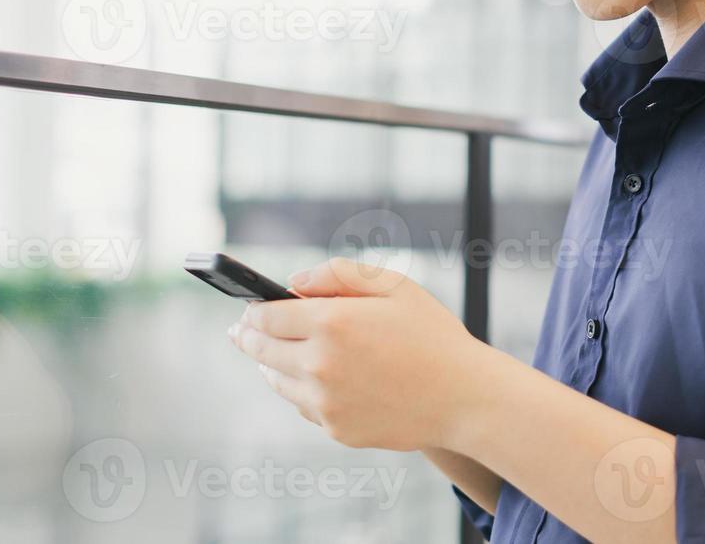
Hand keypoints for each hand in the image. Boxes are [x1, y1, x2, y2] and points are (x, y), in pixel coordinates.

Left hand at [227, 256, 490, 451]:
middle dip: (249, 336)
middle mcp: (321, 365)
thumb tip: (292, 284)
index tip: (246, 308)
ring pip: (277, 381)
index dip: (253, 309)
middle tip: (240, 331)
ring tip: (267, 356)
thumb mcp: (394, 286)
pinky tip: (310, 381)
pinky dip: (302, 391)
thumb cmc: (432, 334)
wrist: (464, 397)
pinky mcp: (337, 429)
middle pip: (262, 349)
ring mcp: (326, 402)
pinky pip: (305, 406)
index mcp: (332, 322)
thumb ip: (338, 274)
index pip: (268, 315)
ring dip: (269, 365)